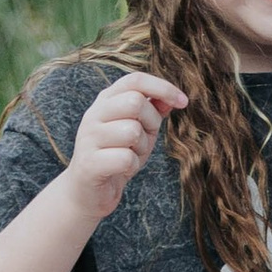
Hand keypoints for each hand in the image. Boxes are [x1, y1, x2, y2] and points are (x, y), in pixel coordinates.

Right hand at [69, 73, 186, 222]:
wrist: (88, 191)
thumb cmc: (117, 155)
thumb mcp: (140, 129)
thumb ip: (153, 111)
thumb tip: (172, 99)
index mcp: (106, 100)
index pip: (135, 80)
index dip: (163, 88)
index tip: (183, 102)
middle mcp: (93, 114)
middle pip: (135, 102)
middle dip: (151, 123)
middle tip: (144, 139)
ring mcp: (88, 138)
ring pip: (132, 131)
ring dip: (141, 147)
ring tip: (130, 155)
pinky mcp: (89, 162)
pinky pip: (125, 158)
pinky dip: (132, 165)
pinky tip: (122, 169)